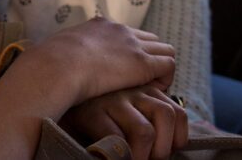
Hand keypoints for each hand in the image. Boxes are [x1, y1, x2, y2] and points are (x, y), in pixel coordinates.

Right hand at [27, 17, 176, 107]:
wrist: (58, 66)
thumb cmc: (52, 65)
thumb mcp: (59, 52)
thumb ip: (67, 53)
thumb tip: (57, 64)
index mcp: (100, 25)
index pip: (128, 34)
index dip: (132, 52)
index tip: (125, 72)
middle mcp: (121, 30)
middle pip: (151, 39)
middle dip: (151, 58)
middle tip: (143, 82)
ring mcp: (134, 45)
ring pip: (165, 49)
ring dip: (161, 68)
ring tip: (150, 88)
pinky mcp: (143, 63)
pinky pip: (169, 65)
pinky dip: (165, 78)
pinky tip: (152, 91)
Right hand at [61, 84, 188, 159]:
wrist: (64, 96)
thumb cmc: (102, 109)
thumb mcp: (129, 107)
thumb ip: (148, 117)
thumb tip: (166, 148)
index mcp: (146, 89)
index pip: (177, 112)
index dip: (178, 137)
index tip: (167, 151)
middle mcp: (133, 91)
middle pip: (166, 115)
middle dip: (164, 147)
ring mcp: (113, 102)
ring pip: (144, 131)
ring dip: (144, 155)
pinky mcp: (93, 114)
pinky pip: (115, 139)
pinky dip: (120, 155)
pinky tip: (115, 158)